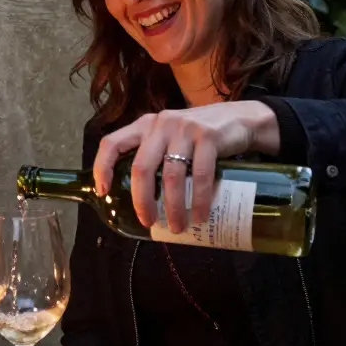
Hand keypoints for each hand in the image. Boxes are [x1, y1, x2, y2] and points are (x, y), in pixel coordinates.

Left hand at [92, 101, 279, 233]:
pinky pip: (199, 175)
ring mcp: (184, 128)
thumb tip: (142, 200)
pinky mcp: (208, 136)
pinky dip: (199, 199)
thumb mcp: (171, 138)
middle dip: (142, 200)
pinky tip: (200, 215)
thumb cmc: (199, 137)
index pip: (112, 143)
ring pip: (171, 176)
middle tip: (148, 222)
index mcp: (145, 125)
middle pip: (141, 167)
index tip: (104, 192)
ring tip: (177, 226)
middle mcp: (161, 124)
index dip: (103, 168)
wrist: (242, 119)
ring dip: (173, 207)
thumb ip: (156, 155)